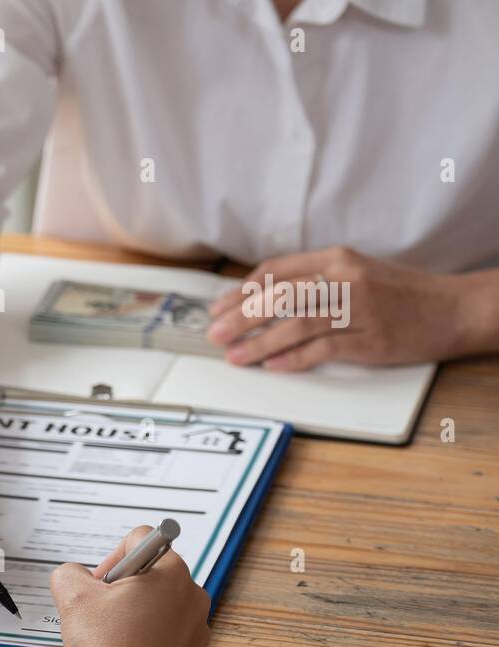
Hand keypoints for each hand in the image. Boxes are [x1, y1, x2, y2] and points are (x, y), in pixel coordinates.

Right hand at [50, 526, 210, 646]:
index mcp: (172, 572)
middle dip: (119, 589)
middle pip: (148, 573)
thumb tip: (72, 576)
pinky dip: (142, 639)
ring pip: (155, 605)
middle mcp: (192, 595)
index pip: (138, 539)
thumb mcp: (72, 598)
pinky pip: (163, 633)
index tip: (97, 586)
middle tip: (99, 613)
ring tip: (110, 639)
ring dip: (130, 615)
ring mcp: (196, 628)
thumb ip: (67, 572)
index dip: (109, 559)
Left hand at [205, 246, 489, 370]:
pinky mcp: (370, 340)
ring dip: (259, 343)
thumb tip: (262, 299)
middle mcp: (346, 279)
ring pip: (295, 324)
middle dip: (240, 317)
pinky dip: (293, 359)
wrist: (454, 309)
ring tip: (234, 356)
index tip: (220, 307)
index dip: (242, 291)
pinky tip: (272, 366)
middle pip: (279, 297)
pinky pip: (322, 349)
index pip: (277, 271)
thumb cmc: (400, 294)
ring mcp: (359, 309)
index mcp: (337, 259)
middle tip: (215, 334)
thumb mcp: (356, 273)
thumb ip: (314, 281)